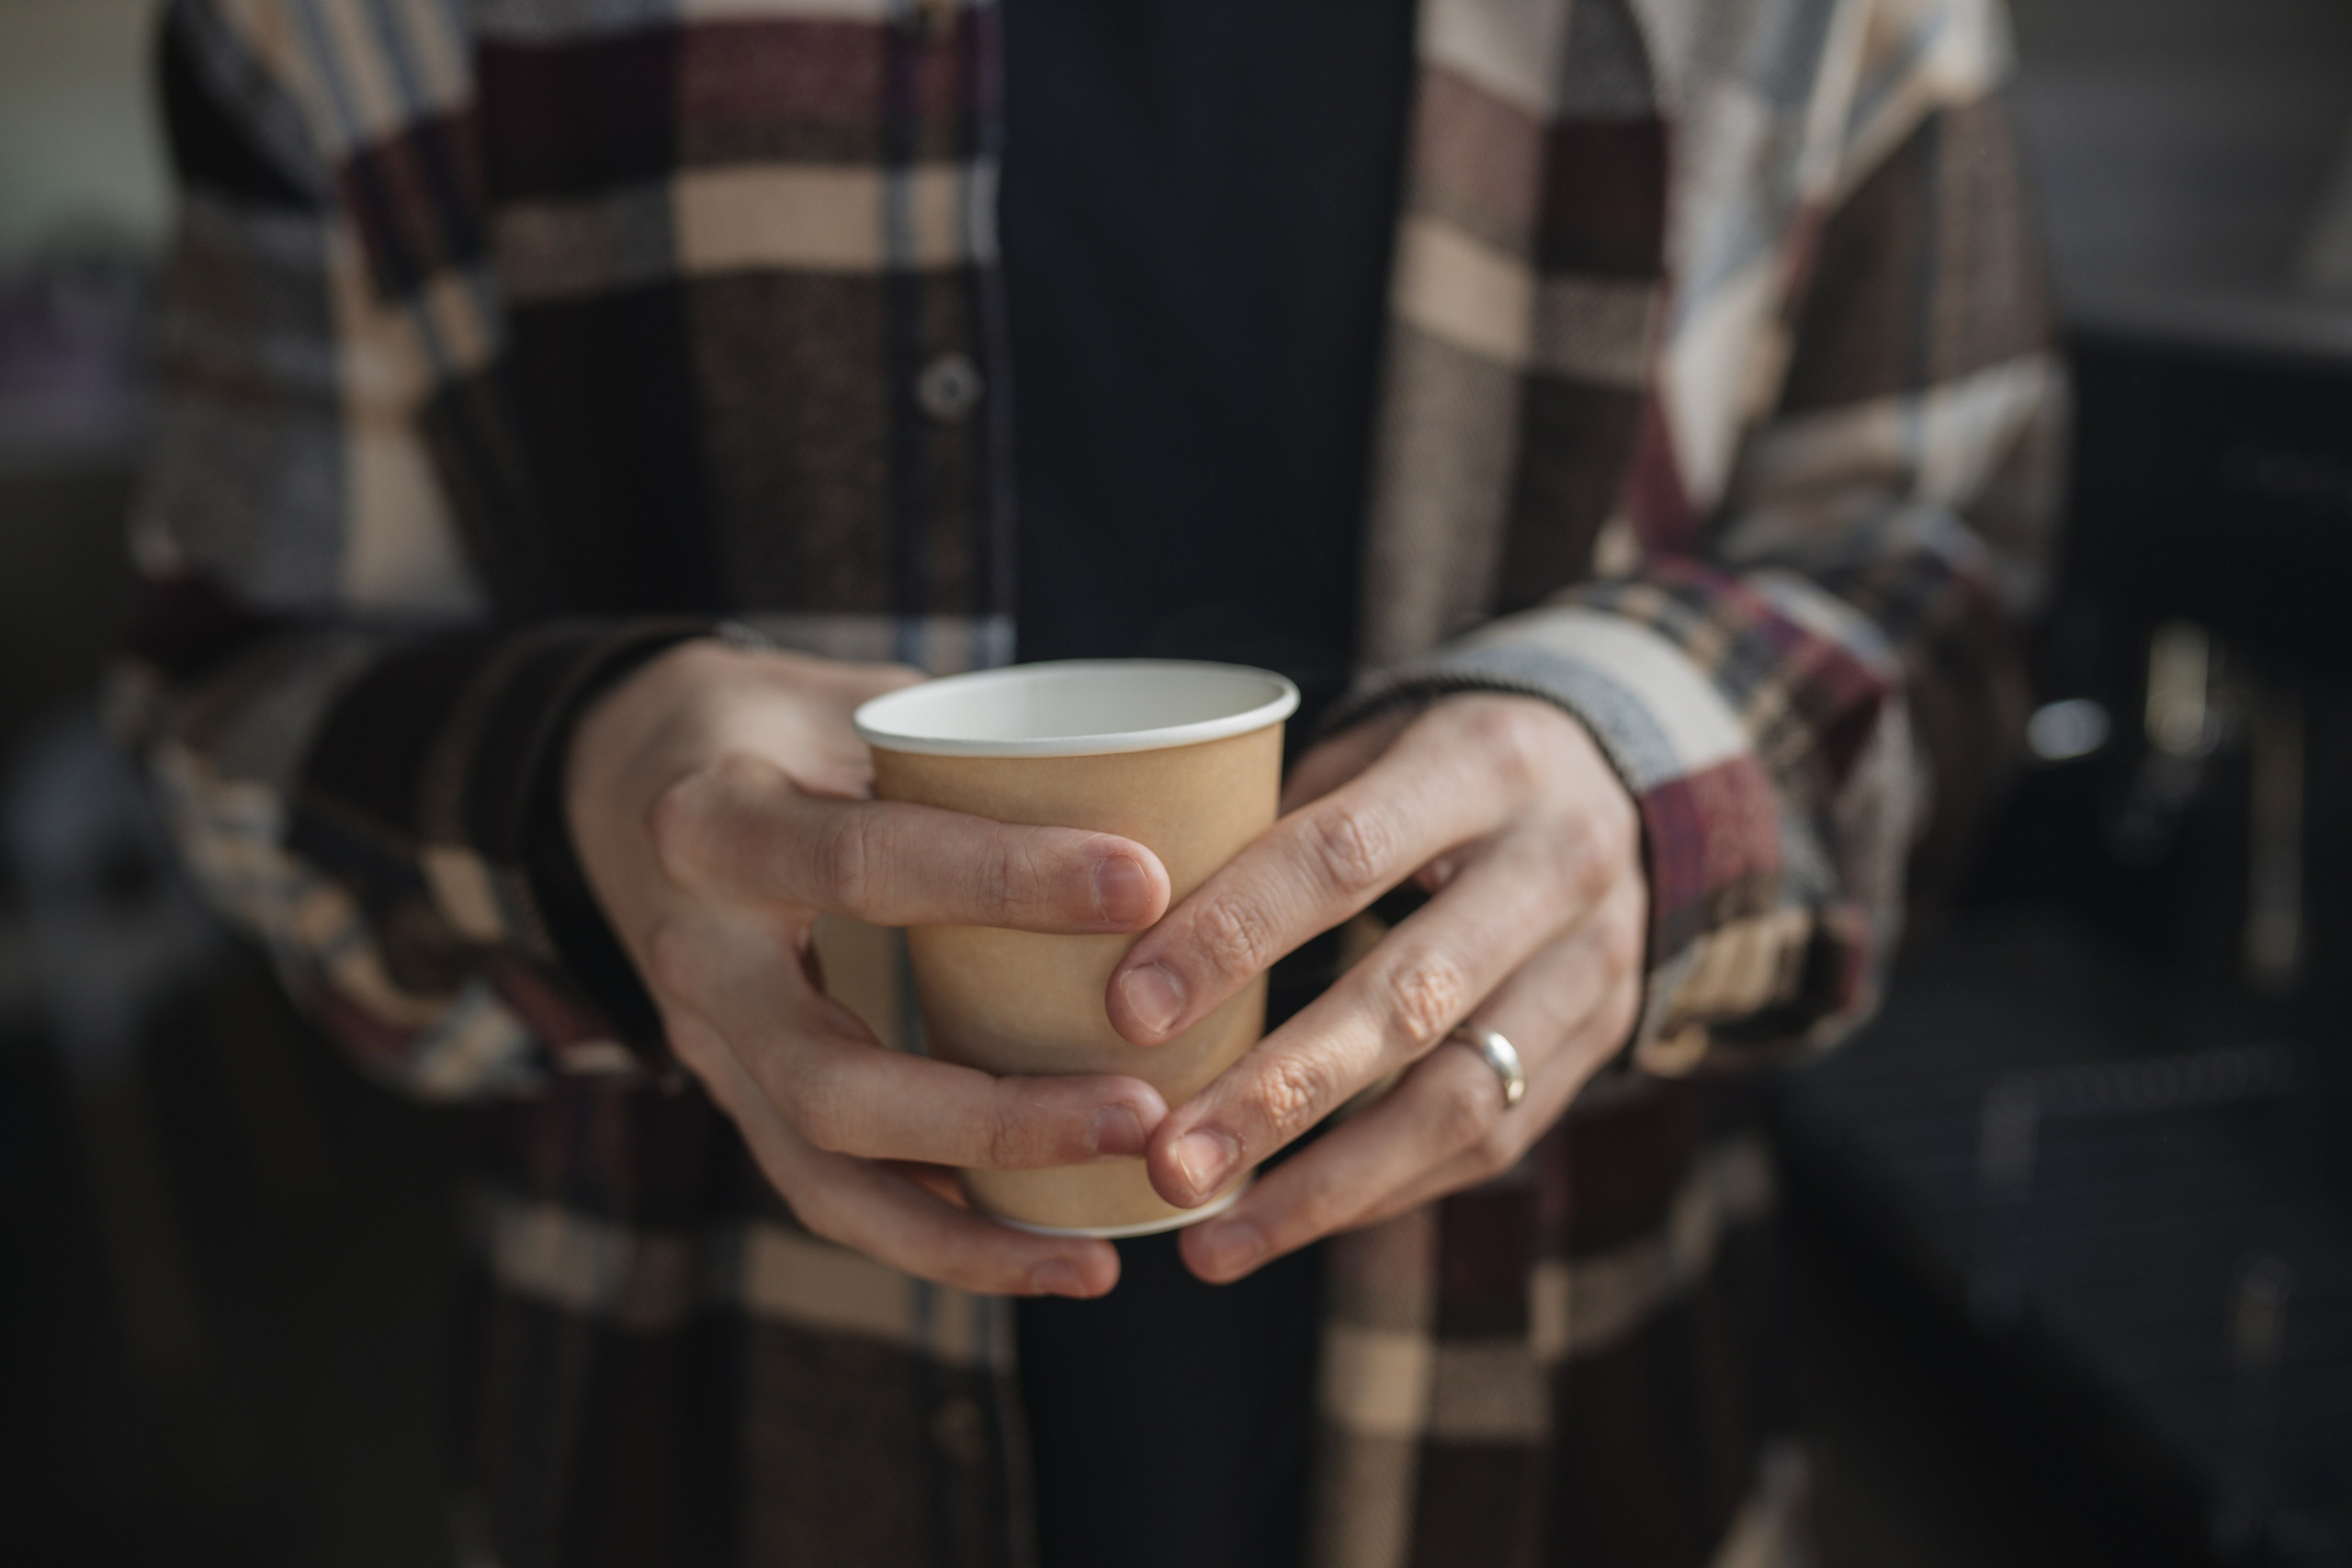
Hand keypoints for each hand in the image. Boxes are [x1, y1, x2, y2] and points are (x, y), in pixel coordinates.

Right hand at [566, 640, 1174, 1297]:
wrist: (614, 775)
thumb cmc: (769, 726)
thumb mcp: (839, 697)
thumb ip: (963, 748)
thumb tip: (1150, 778)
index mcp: (718, 826)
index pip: (864, 864)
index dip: (1008, 878)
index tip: (1147, 883)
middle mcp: (696, 955)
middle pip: (834, 1079)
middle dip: (995, 1117)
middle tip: (1141, 1114)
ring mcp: (706, 1045)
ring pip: (822, 1175)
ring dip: (968, 1228)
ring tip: (1096, 1258)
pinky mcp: (734, 1097)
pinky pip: (828, 1193)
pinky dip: (936, 1237)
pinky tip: (1044, 1257)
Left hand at [1105, 695, 1645, 1282]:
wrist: (1629, 777)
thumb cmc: (1442, 757)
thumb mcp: (1376, 738)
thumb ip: (1272, 817)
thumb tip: (1120, 917)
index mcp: (1486, 762)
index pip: (1346, 855)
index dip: (1236, 934)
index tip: (1130, 1009)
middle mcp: (1558, 867)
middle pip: (1409, 997)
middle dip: (1276, 1092)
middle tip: (1167, 1160)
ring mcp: (1596, 966)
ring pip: (1458, 1097)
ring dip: (1323, 1180)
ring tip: (1209, 1236)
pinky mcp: (1599, 1043)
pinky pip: (1487, 1140)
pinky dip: (1377, 1190)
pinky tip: (1283, 1222)